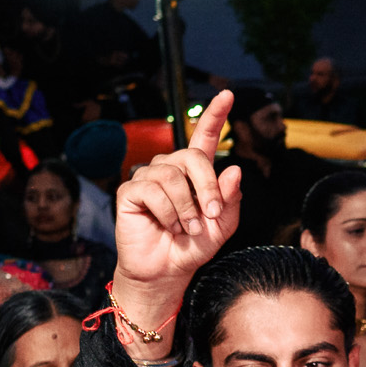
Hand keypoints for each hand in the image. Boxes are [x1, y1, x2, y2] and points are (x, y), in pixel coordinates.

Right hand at [112, 91, 243, 301]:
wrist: (167, 271)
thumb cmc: (192, 247)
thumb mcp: (221, 225)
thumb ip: (230, 199)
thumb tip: (234, 169)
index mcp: (195, 174)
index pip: (204, 137)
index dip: (215, 116)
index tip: (228, 95)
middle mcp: (171, 169)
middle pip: (192, 156)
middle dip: (207, 186)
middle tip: (211, 214)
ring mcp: (149, 178)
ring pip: (172, 176)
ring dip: (186, 207)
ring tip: (187, 228)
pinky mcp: (131, 192)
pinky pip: (152, 191)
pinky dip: (167, 212)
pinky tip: (167, 225)